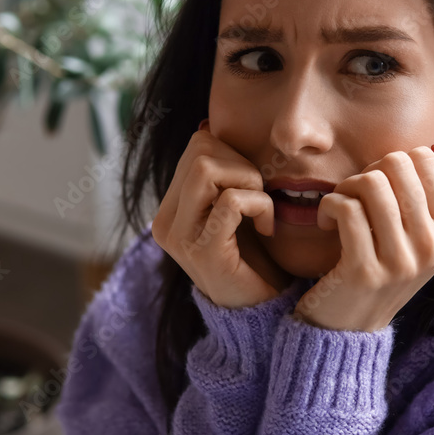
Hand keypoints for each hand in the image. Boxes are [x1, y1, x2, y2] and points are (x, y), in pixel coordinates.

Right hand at [151, 119, 294, 307]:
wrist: (266, 310)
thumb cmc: (257, 256)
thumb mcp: (234, 208)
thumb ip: (221, 174)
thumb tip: (207, 124)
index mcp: (170, 208)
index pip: (197, 144)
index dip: (234, 153)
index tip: (252, 184)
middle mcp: (166, 222)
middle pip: (202, 150)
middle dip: (243, 164)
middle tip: (260, 196)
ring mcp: (181, 238)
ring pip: (209, 170)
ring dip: (250, 182)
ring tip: (261, 209)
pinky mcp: (204, 252)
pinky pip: (231, 201)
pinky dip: (259, 205)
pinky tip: (268, 227)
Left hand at [292, 146, 433, 331]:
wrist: (350, 328)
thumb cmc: (380, 270)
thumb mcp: (417, 241)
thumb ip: (428, 199)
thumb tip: (430, 150)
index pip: (427, 161)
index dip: (394, 163)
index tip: (378, 187)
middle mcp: (433, 248)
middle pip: (398, 165)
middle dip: (368, 171)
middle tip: (355, 195)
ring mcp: (401, 262)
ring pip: (372, 184)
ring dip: (346, 187)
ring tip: (340, 206)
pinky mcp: (365, 271)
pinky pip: (347, 208)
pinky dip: (329, 206)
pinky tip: (326, 222)